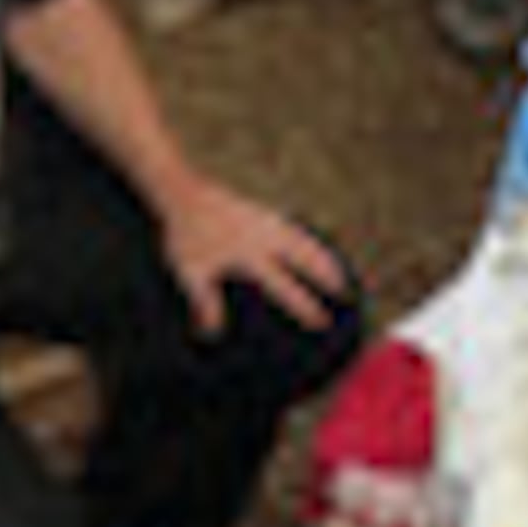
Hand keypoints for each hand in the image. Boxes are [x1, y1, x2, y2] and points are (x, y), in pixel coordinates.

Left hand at [152, 169, 349, 339]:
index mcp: (248, 253)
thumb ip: (206, 303)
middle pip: (304, 257)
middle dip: (326, 276)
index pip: (283, 284)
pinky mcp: (261, 213)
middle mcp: (262, 236)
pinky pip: (292, 229)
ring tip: (338, 273)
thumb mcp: (191, 272)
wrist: (181, 192)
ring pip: (303, 241)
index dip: (304, 304)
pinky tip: (312, 247)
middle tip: (346, 294)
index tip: (322, 320)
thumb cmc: (184, 235)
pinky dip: (307, 240)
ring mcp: (264, 222)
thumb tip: (214, 334)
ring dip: (322, 258)